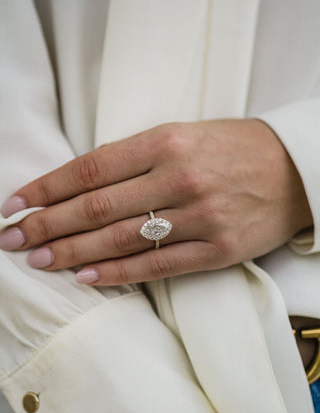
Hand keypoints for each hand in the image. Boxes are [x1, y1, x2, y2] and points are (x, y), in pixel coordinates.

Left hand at [0, 119, 311, 284]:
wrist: (294, 170)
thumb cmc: (235, 148)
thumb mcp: (184, 134)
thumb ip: (136, 158)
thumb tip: (82, 185)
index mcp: (167, 141)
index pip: (91, 168)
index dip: (47, 188)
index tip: (16, 203)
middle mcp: (179, 178)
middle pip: (97, 207)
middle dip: (47, 224)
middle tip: (12, 238)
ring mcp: (199, 218)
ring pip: (121, 240)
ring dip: (73, 253)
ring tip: (38, 260)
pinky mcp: (217, 250)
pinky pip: (157, 267)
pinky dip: (117, 274)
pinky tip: (85, 278)